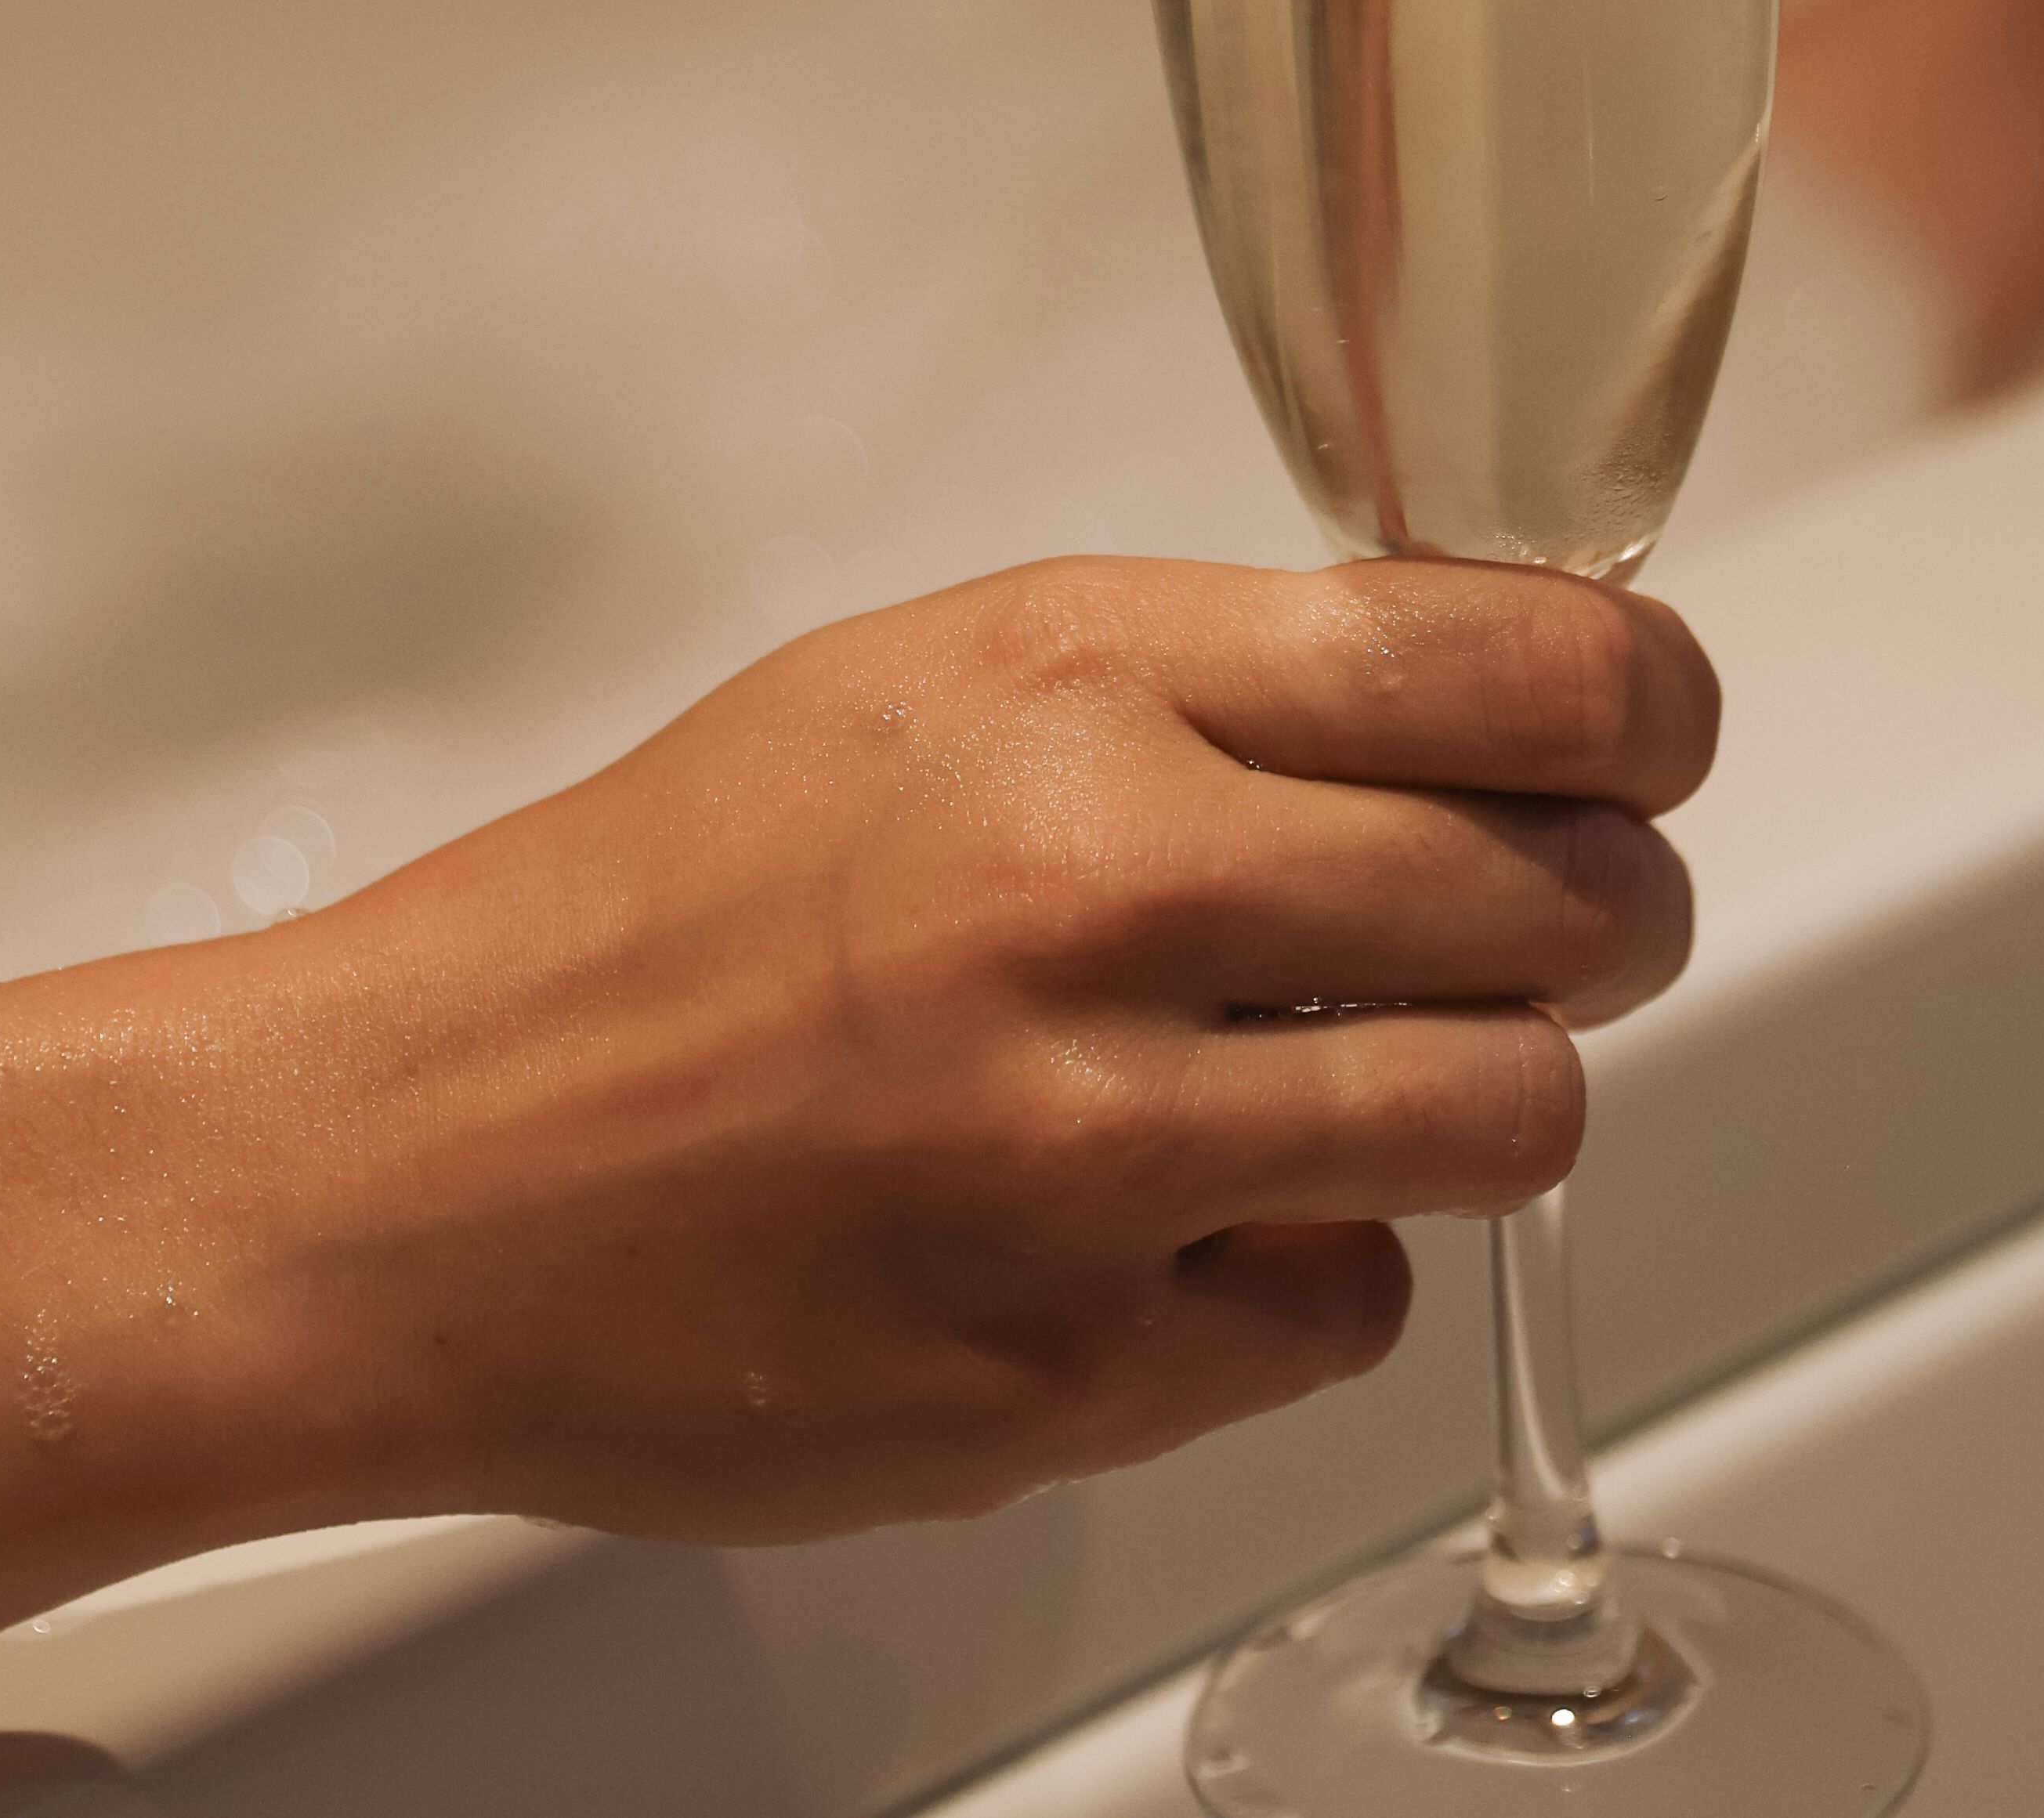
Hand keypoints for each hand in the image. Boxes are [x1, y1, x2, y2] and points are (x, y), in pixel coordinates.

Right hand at [284, 553, 1715, 1541]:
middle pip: (1580, 901)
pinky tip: (1158, 1224)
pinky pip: (1348, 1313)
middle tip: (1522, 927)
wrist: (397, 1170)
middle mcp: (1102, 896)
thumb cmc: (646, 915)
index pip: (1529, 669)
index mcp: (1073, 689)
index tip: (1645, 740)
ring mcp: (1092, 1154)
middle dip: (1592, 914)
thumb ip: (1205, 683)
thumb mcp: (923, 686)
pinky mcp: (1069, 1374)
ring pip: (1518, 1120)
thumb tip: (1482, 708)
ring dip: (1473, 1099)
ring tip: (1346, 1078)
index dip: (1647, 710)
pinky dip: (1296, 1273)